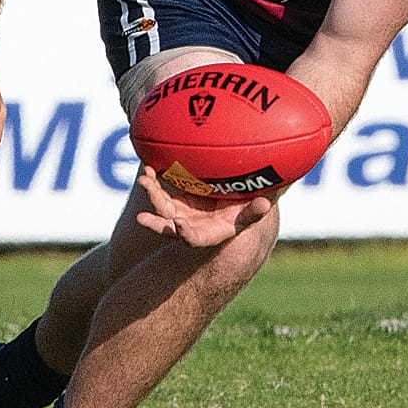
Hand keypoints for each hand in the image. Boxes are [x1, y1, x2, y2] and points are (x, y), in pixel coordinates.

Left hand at [134, 166, 275, 245]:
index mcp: (210, 233)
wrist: (238, 201)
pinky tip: (149, 168)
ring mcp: (182, 212)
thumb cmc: (248, 209)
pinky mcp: (178, 198)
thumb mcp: (253, 212)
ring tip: (144, 179)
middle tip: (142, 218)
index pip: (195, 239)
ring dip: (152, 195)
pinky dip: (155, 181)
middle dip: (156, 223)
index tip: (178, 225)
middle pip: (170, 227)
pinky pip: (162, 190)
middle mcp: (192, 225)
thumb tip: (265, 205)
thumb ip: (256, 211)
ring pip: (162, 207)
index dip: (185, 234)